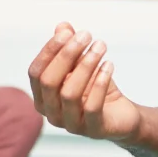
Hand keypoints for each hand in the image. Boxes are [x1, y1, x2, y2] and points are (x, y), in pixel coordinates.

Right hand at [28, 22, 141, 141]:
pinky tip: (109, 65)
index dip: (49, 50)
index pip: (36, 72)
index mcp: (43, 97)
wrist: (121, 115)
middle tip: (86, 35)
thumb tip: (63, 26)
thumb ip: (70, 47)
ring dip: (86, 65)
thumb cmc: (96, 88)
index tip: (67, 32)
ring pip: (69, 93)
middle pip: (49, 82)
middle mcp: (51, 113)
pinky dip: (100, 82)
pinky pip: (92, 106)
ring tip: (100, 46)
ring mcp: (70, 125)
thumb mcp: (82, 65)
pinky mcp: (93, 130)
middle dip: (67, 54)